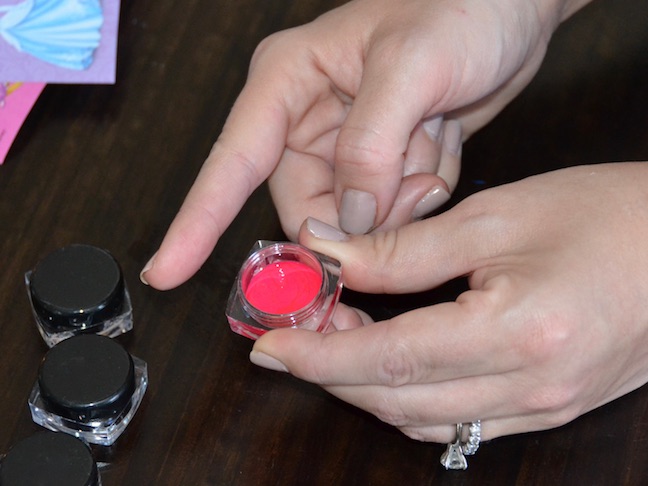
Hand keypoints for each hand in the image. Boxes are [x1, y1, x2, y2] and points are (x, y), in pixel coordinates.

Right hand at [141, 0, 578, 289]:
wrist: (514, 8)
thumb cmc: (461, 9)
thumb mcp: (411, 67)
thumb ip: (369, 146)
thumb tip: (345, 221)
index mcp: (288, 82)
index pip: (232, 162)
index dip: (198, 221)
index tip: (167, 270)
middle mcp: (308, 119)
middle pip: (305, 207)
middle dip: (356, 216)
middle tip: (408, 181)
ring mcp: (346, 146)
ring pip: (355, 217)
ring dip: (402, 196)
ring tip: (434, 137)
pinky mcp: (383, 163)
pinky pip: (394, 209)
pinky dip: (425, 188)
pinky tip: (443, 140)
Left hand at [250, 162, 647, 442]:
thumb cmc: (606, 216)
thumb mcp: (495, 218)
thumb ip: (403, 247)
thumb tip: (329, 251)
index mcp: (515, 333)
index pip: (387, 358)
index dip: (318, 354)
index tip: (269, 343)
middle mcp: (529, 386)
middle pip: (397, 399)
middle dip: (332, 371)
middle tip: (295, 332)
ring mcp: (542, 405)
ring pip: (423, 418)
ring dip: (368, 385)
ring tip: (336, 338)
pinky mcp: (550, 406)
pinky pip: (460, 421)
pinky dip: (410, 397)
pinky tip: (391, 363)